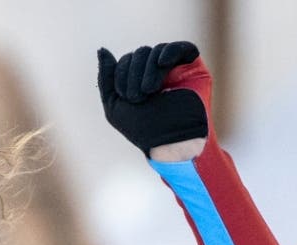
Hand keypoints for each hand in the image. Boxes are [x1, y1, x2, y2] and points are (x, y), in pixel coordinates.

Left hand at [97, 41, 209, 156]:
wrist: (172, 143)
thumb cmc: (143, 130)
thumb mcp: (114, 106)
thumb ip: (107, 78)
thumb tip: (102, 50)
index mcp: (139, 81)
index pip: (127, 61)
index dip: (122, 74)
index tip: (127, 98)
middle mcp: (157, 73)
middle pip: (141, 53)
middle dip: (134, 73)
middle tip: (138, 97)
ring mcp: (176, 70)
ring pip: (158, 51)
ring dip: (149, 69)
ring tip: (150, 91)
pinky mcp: (194, 69)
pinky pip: (183, 48)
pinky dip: (171, 51)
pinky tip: (163, 62)